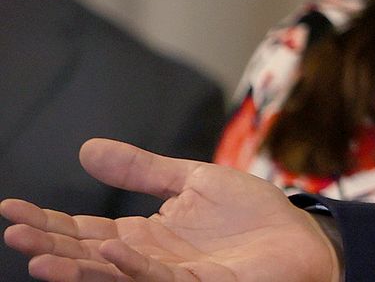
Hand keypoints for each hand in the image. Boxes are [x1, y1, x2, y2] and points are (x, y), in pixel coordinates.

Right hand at [1, 139, 340, 281]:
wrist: (301, 239)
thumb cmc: (251, 217)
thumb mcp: (192, 181)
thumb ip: (141, 169)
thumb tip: (86, 148)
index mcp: (142, 237)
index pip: (83, 231)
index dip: (49, 221)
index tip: (12, 208)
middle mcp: (147, 261)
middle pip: (87, 255)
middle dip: (48, 245)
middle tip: (12, 232)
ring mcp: (170, 277)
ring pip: (113, 275)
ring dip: (74, 267)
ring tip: (37, 256)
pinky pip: (158, 280)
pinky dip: (132, 267)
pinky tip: (110, 250)